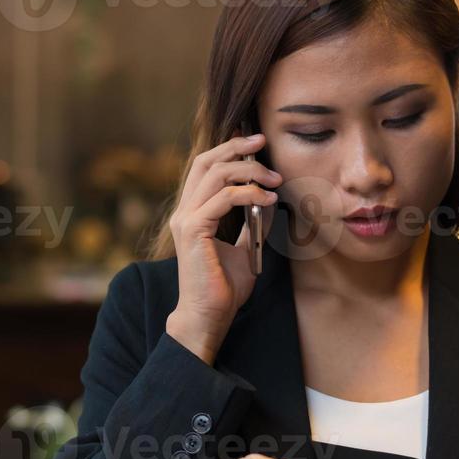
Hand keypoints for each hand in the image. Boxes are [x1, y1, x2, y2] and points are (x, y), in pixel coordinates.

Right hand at [167, 133, 279, 362]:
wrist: (209, 316)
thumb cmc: (223, 288)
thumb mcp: (245, 248)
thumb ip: (252, 223)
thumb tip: (268, 200)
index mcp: (192, 212)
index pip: (205, 167)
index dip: (229, 149)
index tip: (256, 143)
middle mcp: (184, 211)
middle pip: (206, 162)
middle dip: (236, 147)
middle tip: (263, 141)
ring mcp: (186, 219)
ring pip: (216, 175)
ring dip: (250, 171)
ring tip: (274, 179)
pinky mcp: (193, 230)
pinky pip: (223, 199)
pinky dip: (249, 194)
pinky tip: (268, 200)